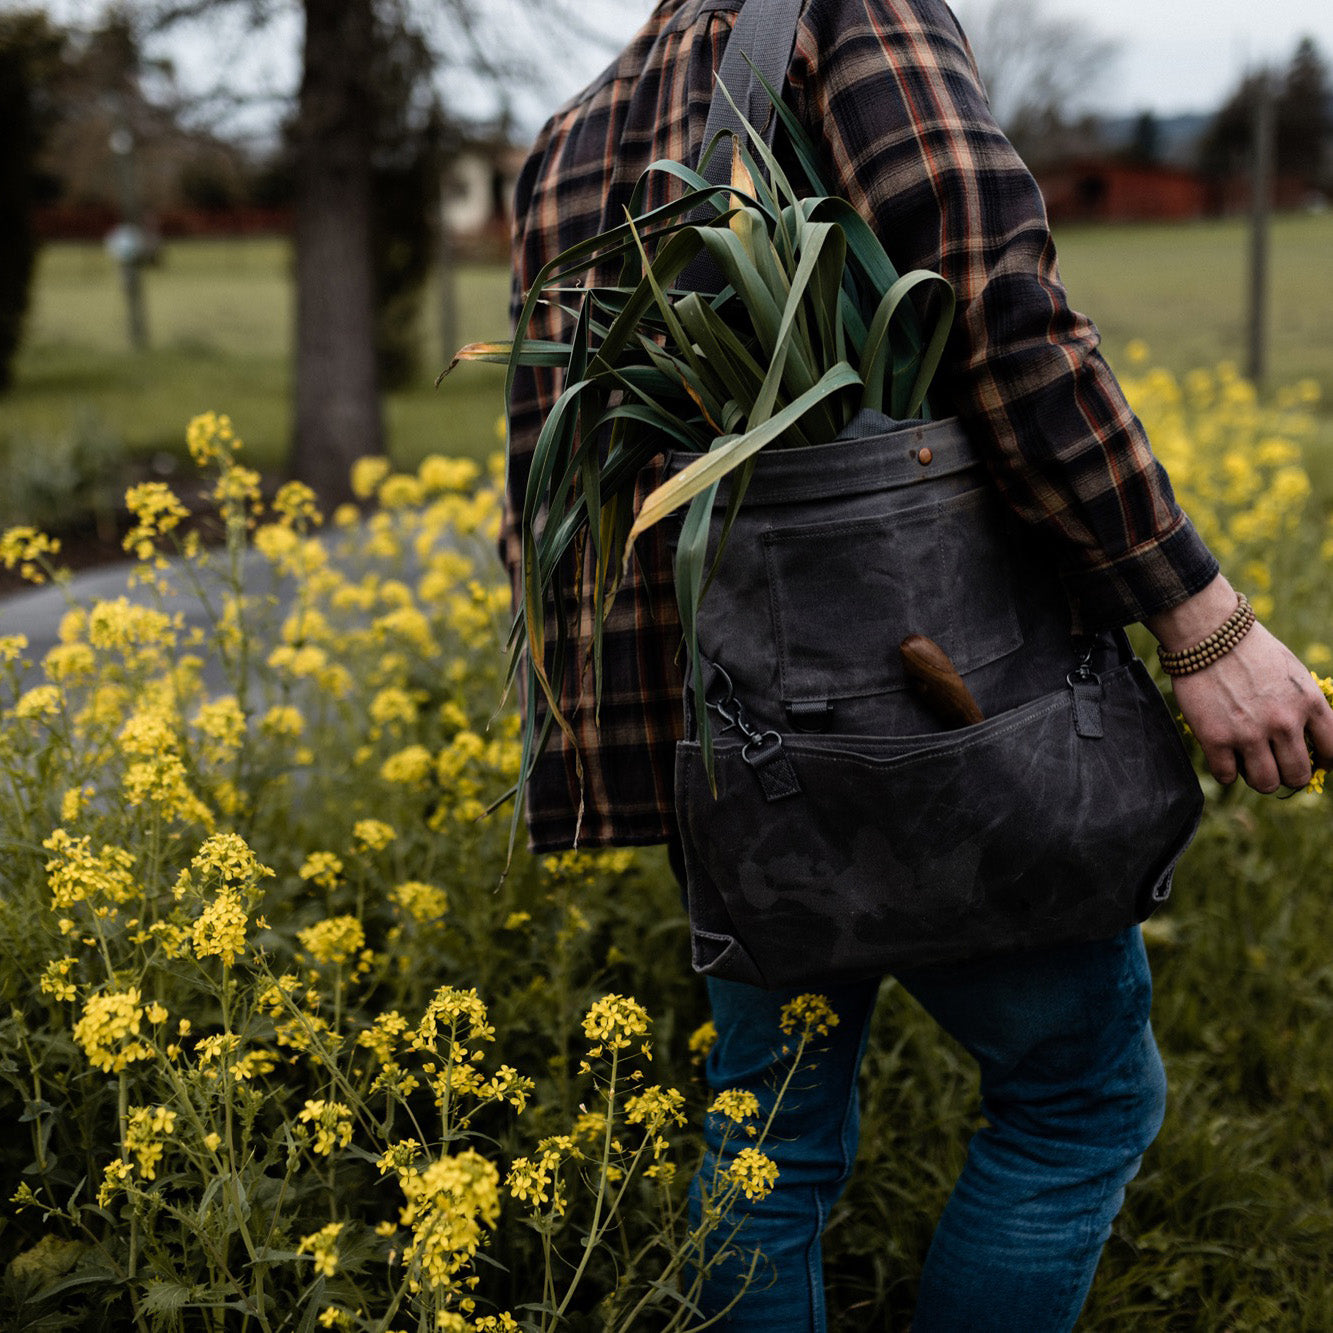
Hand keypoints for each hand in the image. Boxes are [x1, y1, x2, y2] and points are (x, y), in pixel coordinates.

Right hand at [1148, 577, 1332, 791]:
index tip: (1313, 761)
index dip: (1323, 761)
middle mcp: (1284, 722)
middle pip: (1297, 775)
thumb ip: (1303, 705)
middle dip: (1288, 774)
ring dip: (1259, 778)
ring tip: (1248, 764)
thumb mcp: (1293, 672)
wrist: (1208, 633)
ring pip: (1265, 783)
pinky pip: (1227, 776)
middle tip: (1274, 764)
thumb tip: (1304, 737)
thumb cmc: (1250, 649)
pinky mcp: (1215, 738)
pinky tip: (1223, 757)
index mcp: (1309, 704)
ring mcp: (1249, 733)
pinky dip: (1226, 772)